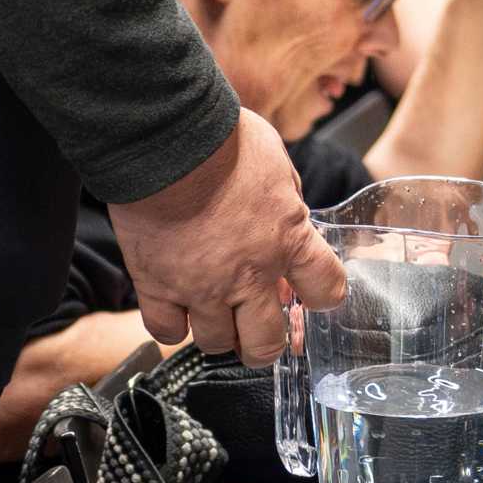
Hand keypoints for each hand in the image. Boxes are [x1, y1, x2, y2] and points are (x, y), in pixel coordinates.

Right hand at [103, 108, 345, 366]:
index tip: (312, 295)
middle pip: (266, 342)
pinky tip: (177, 309)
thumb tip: (290, 218)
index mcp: (288, 239)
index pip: (326, 290)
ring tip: (214, 314)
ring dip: (219, 332)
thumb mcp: (277, 164)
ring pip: (217, 343)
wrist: (165, 139)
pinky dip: (173, 325)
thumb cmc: (221, 139)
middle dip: (265, 342)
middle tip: (258, 331)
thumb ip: (287, 201)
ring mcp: (201, 286)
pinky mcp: (157, 286)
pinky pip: (166, 330)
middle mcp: (249, 274)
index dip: (322, 296)